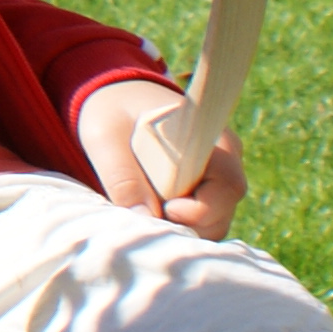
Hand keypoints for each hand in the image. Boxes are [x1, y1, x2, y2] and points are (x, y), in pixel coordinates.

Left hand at [75, 75, 246, 239]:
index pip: (227, 185)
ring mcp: (216, 182)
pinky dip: (175, 228)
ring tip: (141, 211)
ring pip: (212, 226)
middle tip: (144, 217)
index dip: (201, 208)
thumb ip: (122, 177)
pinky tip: (148, 214)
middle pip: (222, 214)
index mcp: (209, 137)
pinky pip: (200, 225)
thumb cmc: (112, 112)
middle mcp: (225, 161)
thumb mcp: (105, 136)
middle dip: (184, 226)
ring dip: (178, 230)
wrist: (116, 102)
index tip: (166, 209)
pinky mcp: (204, 197)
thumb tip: (144, 220)